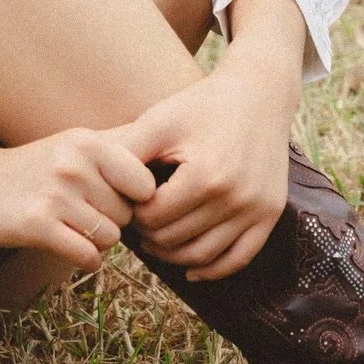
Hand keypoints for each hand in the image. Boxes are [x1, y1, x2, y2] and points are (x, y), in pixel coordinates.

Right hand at [0, 127, 157, 269]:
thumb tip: (167, 149)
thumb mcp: (73, 143)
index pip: (145, 183)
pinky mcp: (37, 224)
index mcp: (87, 140)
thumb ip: (118, 144)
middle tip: (80, 211)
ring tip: (69, 224)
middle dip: (111, 221)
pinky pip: (88, 256)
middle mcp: (73, 162)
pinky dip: (83, 258)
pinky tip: (64, 243)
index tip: (114, 198)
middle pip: (128, 215)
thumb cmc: (34, 166)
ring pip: (110, 238)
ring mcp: (55, 193)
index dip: (135, 199)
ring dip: (95, 241)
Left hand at [115, 49, 297, 280]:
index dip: (134, 214)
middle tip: (137, 226)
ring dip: (175, 257)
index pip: (155, 218)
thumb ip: (127, 150)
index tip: (127, 203)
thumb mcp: (160, 120)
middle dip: (150, 237)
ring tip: (157, 241)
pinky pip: (239, 258)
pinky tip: (191, 270)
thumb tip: (93, 179)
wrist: (258, 94)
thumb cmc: (201, 105)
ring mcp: (257, 210)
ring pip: (204, 256)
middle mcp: (234, 198)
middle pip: (177, 240)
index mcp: (204, 176)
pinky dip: (213, 269)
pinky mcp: (271, 215)